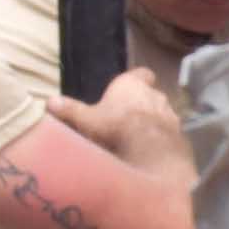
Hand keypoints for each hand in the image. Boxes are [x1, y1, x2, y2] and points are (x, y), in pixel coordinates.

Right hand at [51, 66, 182, 169]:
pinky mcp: (180, 133)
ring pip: (161, 114)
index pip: (141, 74)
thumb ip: (70, 110)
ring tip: (137, 138)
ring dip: (152, 122)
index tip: (126, 90)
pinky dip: (161, 138)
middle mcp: (156, 94)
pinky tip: (151, 151)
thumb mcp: (86, 121)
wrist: (152, 155)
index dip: (135, 81)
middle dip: (141, 104)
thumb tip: (49, 101)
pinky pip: (169, 133)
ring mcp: (171, 114)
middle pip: (150, 95)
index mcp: (132, 85)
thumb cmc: (116, 130)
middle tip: (125, 119)